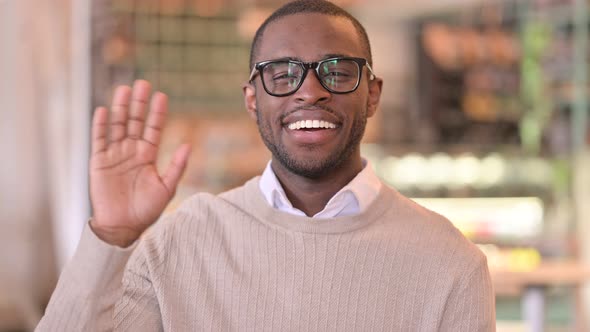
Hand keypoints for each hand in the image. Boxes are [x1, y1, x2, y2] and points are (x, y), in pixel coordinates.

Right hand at [89, 80, 190, 246]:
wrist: (122, 227)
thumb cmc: (146, 210)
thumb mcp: (167, 188)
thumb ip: (177, 166)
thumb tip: (188, 144)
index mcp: (148, 155)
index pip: (153, 128)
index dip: (157, 113)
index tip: (161, 96)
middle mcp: (131, 151)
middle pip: (135, 122)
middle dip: (139, 103)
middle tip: (143, 83)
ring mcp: (115, 154)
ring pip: (118, 126)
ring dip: (121, 108)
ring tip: (125, 89)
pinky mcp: (99, 161)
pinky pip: (99, 140)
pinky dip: (101, 125)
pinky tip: (104, 111)